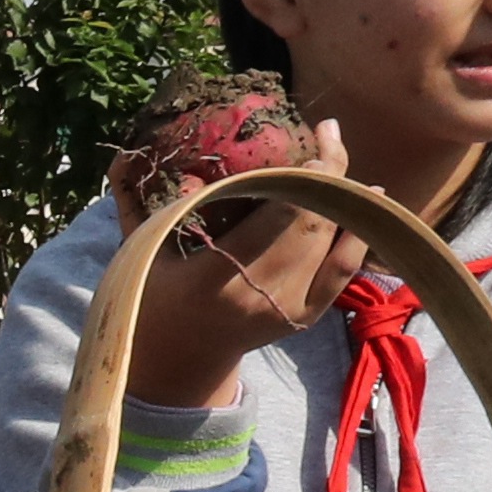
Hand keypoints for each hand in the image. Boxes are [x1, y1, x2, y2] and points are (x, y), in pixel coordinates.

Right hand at [115, 114, 366, 408]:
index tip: (314, 133)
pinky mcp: (305, 317)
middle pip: (312, 224)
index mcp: (216, 277)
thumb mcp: (138, 253)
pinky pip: (344, 270)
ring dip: (346, 196)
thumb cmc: (151, 298)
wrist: (176, 358)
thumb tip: (121, 158)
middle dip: (330, 172)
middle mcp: (258, 296)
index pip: (279, 214)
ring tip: (341, 157)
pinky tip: (369, 197)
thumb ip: (131, 206)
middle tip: (329, 134)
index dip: (306, 172)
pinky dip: (359, 232)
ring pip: (333, 242)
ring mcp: (287, 310)